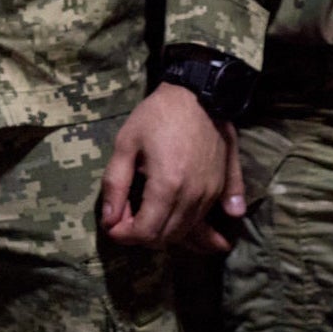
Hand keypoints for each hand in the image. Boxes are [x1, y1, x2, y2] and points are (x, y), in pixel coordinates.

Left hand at [98, 84, 244, 250]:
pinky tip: (191, 233)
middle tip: (127, 216)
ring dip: (165, 232)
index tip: (113, 225)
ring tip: (148, 214)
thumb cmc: (157, 115)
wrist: (199, 94)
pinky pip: (210, 220)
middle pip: (167, 237)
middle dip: (142, 235)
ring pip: (188, 233)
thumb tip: (109, 221)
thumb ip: (115, 184)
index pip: (146, 232)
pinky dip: (196, 231)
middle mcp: (194, 197)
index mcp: (167, 186)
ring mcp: (212, 194)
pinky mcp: (223, 188)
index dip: (125, 235)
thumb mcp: (125, 143)